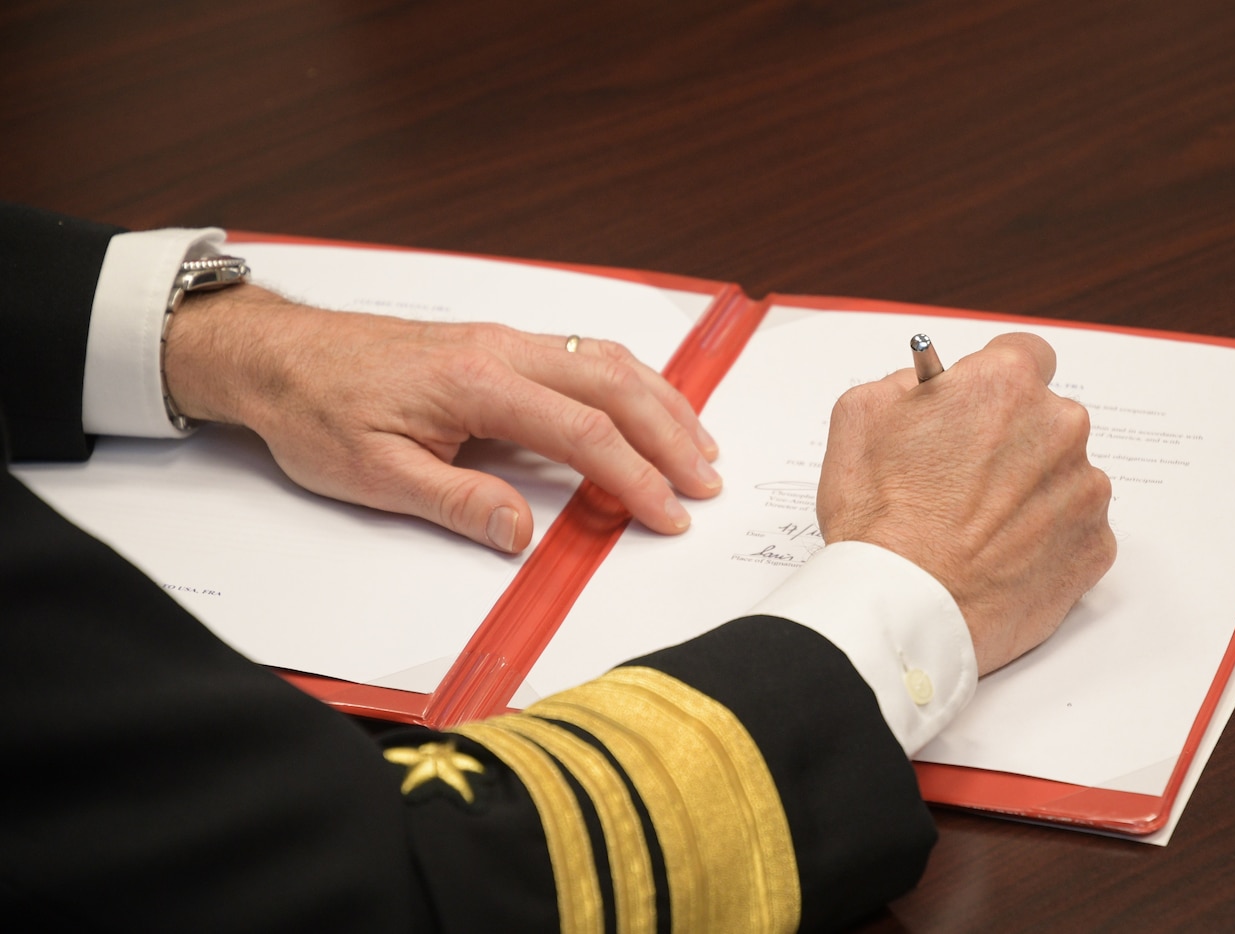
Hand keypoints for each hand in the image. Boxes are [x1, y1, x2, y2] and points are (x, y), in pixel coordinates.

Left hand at [163, 285, 720, 552]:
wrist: (279, 357)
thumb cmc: (318, 410)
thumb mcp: (374, 474)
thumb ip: (456, 502)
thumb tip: (521, 532)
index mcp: (477, 383)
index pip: (583, 431)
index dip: (635, 477)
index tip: (667, 514)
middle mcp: (502, 349)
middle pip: (614, 385)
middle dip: (670, 435)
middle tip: (706, 482)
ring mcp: (503, 340)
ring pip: (606, 360)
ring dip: (660, 401)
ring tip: (698, 444)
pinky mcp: (497, 343)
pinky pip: (583, 352)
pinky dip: (630, 381)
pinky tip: (645, 404)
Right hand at [817, 332, 1114, 674]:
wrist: (906, 608)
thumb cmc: (880, 518)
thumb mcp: (859, 416)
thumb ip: (904, 383)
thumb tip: (928, 386)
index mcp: (1005, 384)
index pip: (1025, 354)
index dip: (994, 383)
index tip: (978, 408)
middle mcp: (1059, 427)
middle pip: (1045, 418)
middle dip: (1011, 440)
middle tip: (963, 479)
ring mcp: (1084, 489)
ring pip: (1061, 475)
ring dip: (1029, 491)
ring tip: (976, 528)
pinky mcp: (1094, 546)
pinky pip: (1074, 529)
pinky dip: (1043, 539)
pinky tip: (999, 556)